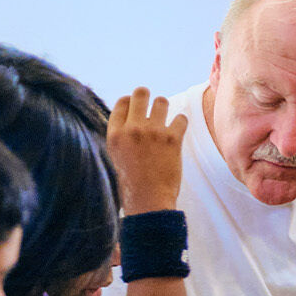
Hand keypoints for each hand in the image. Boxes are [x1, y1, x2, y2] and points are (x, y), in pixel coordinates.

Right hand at [108, 87, 187, 213]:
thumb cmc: (132, 184)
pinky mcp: (172, 138)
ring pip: (162, 101)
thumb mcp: (116, 157)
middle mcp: (132, 129)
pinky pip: (181, 118)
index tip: (137, 109)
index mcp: (115, 134)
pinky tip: (177, 132)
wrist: (149, 201)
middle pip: (140, 93)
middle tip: (152, 107)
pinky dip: (180, 124)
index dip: (131, 102)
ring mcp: (153, 132)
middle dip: (147, 97)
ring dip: (164, 109)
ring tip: (164, 121)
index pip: (122, 102)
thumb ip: (122, 137)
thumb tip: (131, 120)